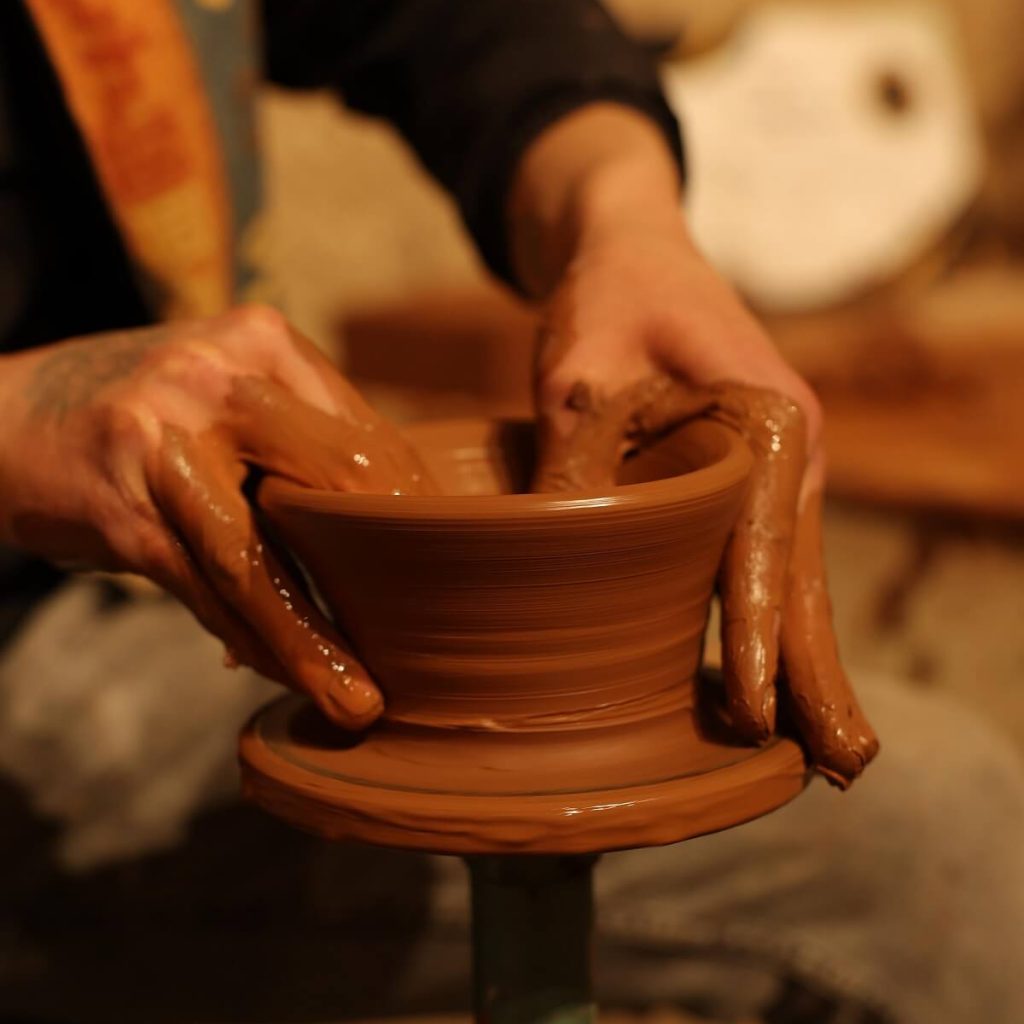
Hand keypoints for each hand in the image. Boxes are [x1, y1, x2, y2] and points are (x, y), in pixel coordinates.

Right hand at [0, 305, 435, 728]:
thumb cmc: (141, 416)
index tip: (445, 571)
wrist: (4, 413)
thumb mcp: (226, 395)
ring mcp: (164, 436)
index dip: (415, 513)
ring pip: (265, 557)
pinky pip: (205, 587)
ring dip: (316, 642)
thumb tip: (385, 530)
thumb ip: (298, 441)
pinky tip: (289, 677)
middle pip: (337, 483)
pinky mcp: (122, 503)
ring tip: (359, 698)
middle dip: (389, 572)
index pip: (369, 436)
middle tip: (427, 641)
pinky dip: (252, 640)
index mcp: (263, 344)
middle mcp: (219, 375)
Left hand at [510, 104, 877, 785]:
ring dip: (807, 659)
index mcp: (766, 417)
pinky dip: (775, 620)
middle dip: (816, 670)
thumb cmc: (609, 298)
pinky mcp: (754, 476)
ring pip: (794, 575)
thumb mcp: (578, 370)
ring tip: (827, 751)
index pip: (760, 541)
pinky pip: (767, 559)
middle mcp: (792, 448)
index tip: (761, 710)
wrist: (633, 252)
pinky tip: (774, 677)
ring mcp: (781, 465)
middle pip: (802, 574)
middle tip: (843, 766)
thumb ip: (579, 457)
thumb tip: (561, 560)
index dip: (758, 629)